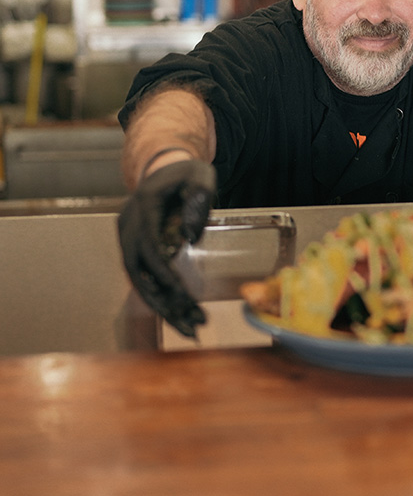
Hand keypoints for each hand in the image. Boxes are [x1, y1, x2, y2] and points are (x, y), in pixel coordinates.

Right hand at [118, 160, 215, 336]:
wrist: (165, 167)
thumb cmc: (187, 172)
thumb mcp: (201, 176)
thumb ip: (199, 199)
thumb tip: (190, 237)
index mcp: (143, 207)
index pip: (148, 247)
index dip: (163, 272)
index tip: (183, 293)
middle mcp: (129, 226)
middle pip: (137, 272)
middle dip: (161, 301)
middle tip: (190, 325)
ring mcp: (129, 238)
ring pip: (139, 281)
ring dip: (163, 306)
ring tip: (192, 328)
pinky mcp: (136, 248)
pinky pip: (145, 277)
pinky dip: (163, 296)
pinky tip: (185, 314)